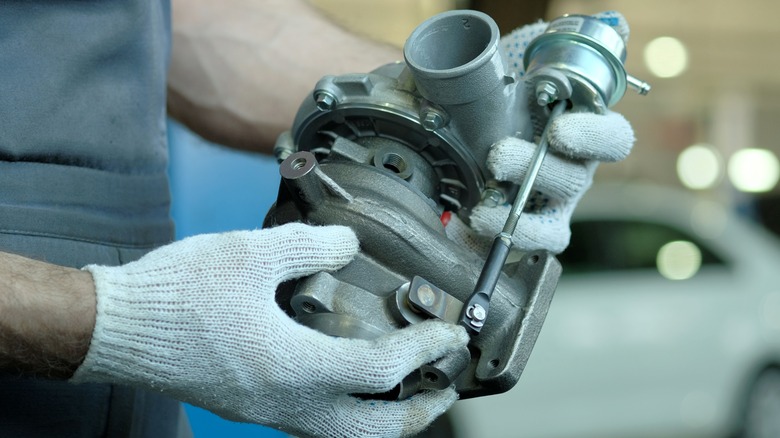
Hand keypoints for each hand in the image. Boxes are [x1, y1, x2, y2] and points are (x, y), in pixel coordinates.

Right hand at [71, 223, 467, 437]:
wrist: (118, 327)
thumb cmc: (177, 294)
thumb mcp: (251, 253)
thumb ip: (311, 245)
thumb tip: (350, 244)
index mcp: (294, 365)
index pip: (381, 370)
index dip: (424, 350)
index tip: (448, 333)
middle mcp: (287, 401)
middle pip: (374, 429)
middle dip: (420, 410)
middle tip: (445, 383)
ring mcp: (269, 412)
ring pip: (347, 434)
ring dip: (387, 417)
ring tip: (410, 389)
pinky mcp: (253, 407)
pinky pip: (318, 424)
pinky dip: (352, 412)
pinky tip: (352, 381)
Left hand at [446, 11, 635, 254]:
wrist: (462, 126)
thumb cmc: (503, 96)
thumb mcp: (524, 60)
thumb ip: (560, 44)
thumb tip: (612, 22)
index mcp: (582, 132)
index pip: (612, 139)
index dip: (594, 136)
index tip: (561, 130)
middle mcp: (574, 170)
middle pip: (575, 180)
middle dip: (537, 170)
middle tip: (497, 157)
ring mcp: (552, 204)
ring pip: (554, 220)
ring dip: (519, 216)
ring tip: (482, 208)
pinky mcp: (527, 228)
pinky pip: (530, 244)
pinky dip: (507, 239)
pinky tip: (477, 224)